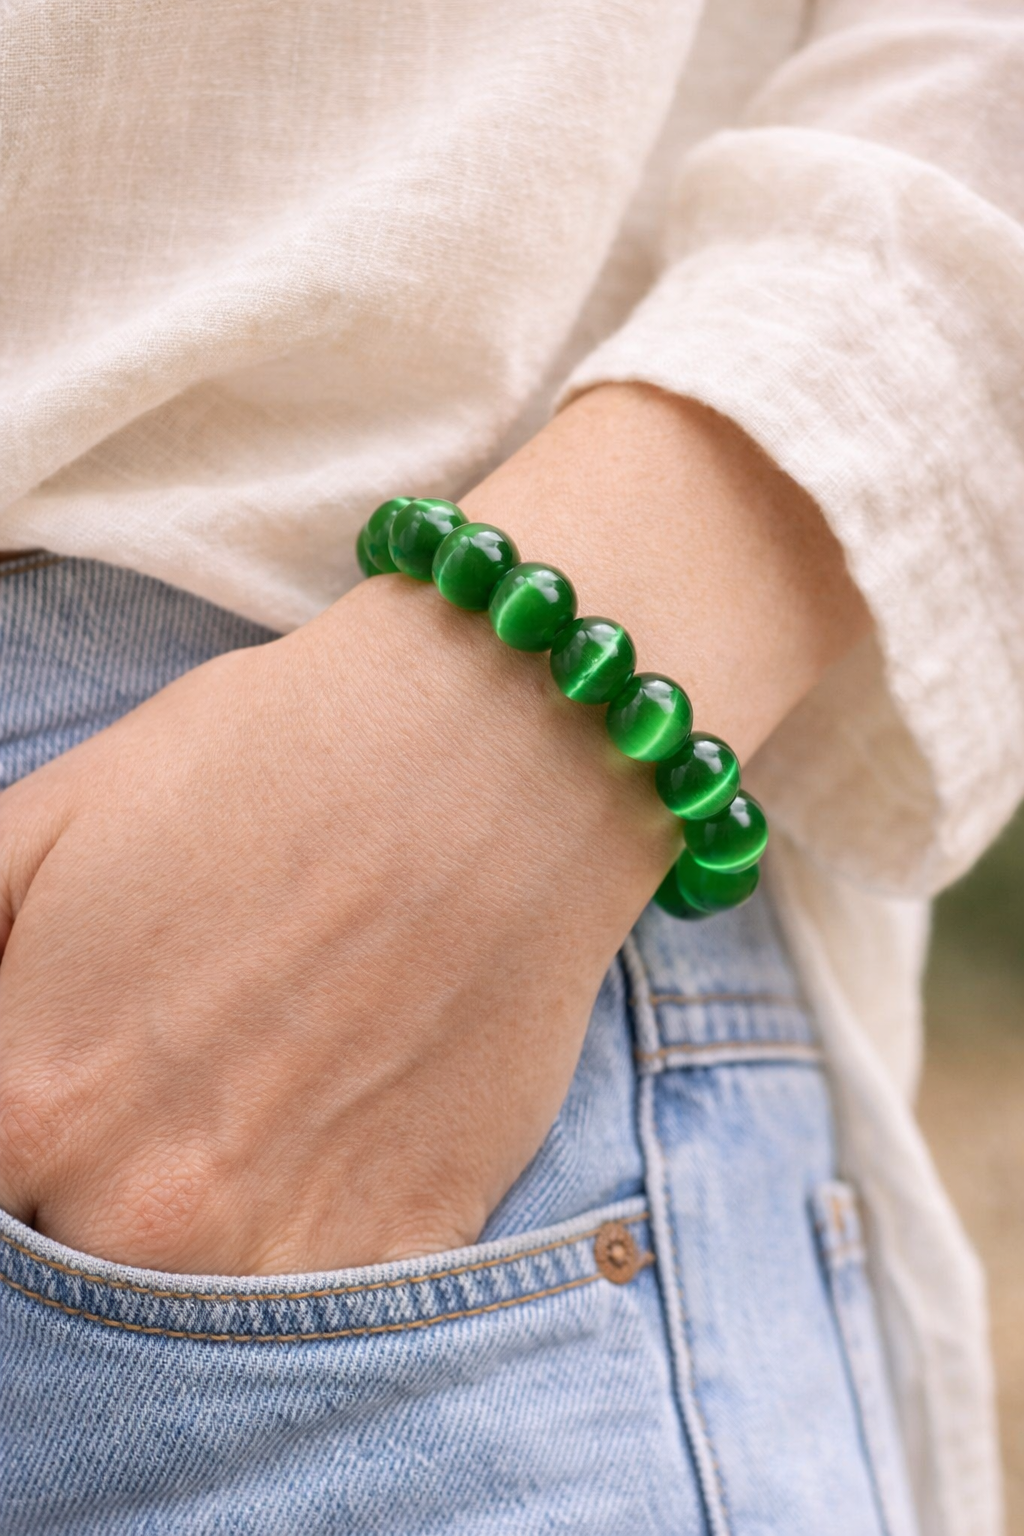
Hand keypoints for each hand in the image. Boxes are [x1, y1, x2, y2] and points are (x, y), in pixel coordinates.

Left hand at [0, 386, 867, 1274]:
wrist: (494, 753)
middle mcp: (141, 1211)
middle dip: (97, 1165)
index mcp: (32, 1100)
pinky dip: (317, 1235)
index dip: (28, 1105)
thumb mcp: (47, 814)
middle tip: (180, 1057)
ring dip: (204, 1210)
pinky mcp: (412, 1246)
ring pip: (185, 1298)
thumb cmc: (272, 758)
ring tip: (264, 1080)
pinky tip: (344, 1120)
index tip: (83, 1057)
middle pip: (66, 1248)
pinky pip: (323, 1306)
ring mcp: (284, 1249)